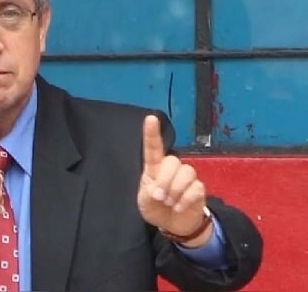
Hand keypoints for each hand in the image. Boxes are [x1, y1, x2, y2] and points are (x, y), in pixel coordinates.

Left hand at [137, 115, 211, 245]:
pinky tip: (179, 207)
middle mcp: (172, 168)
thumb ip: (148, 194)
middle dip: (165, 181)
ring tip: (169, 203)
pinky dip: (185, 201)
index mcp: (154, 168)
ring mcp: (187, 177)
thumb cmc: (155, 208)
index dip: (151, 133)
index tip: (151, 118)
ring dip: (175, 191)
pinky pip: (195, 188)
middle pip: (173, 161)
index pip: (153, 148)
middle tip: (159, 197)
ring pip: (186, 173)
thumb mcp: (145, 203)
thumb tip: (159, 191)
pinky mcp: (199, 189)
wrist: (173, 225)